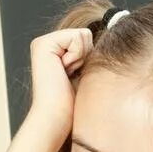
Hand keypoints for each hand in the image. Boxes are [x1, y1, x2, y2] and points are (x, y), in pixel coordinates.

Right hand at [28, 28, 93, 144]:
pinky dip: (77, 56)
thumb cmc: (74, 103)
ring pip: (82, 34)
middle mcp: (45, 43)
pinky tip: (64, 71)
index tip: (74, 76)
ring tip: (67, 75)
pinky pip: (77, 37)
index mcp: (54, 49)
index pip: (87, 38)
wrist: (58, 117)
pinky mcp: (43, 44)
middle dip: (85, 57)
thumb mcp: (85, 73)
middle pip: (86, 34)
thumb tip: (110, 44)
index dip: (88, 58)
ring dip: (81, 58)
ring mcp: (42, 43)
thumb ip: (89, 55)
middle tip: (70, 76)